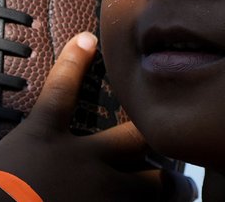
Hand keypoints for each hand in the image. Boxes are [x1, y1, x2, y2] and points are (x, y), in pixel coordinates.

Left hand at [0, 32, 196, 201]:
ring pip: (129, 137)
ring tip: (161, 111)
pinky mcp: (45, 130)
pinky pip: (63, 91)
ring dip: (144, 130)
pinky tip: (87, 39)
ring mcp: (79, 152)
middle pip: (152, 170)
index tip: (179, 192)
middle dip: (166, 165)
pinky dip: (73, 64)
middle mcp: (108, 182)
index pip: (155, 197)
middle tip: (175, 163)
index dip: (169, 193)